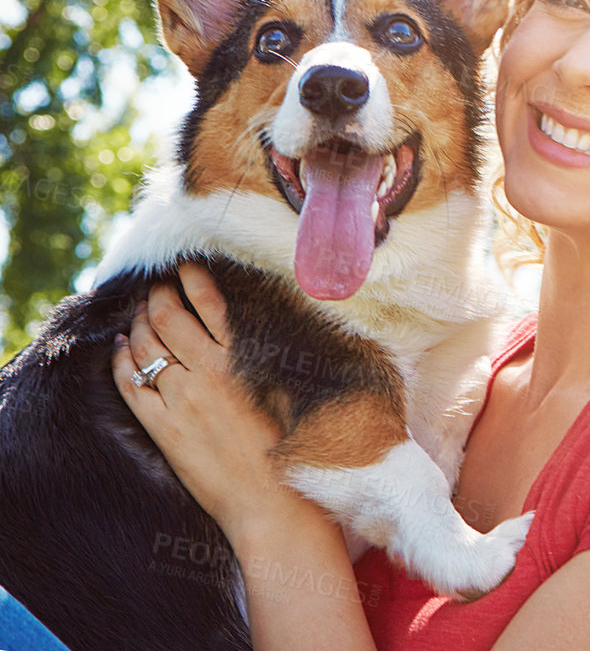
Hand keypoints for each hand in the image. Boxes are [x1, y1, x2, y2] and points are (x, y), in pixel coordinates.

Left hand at [110, 262, 300, 537]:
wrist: (271, 502)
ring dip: (140, 320)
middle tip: (158, 285)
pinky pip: (130, 384)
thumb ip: (265, 356)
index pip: (210, 303)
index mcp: (243, 359)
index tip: (185, 266)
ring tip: (141, 309)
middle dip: (159, 294)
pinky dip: (120, 360)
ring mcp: (180, 400)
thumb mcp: (287, 388)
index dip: (192, 279)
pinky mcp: (162, 428)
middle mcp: (207, 373)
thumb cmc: (291, 446)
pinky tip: (119, 347)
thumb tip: (247, 327)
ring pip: (146, 345)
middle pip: (170, 317)